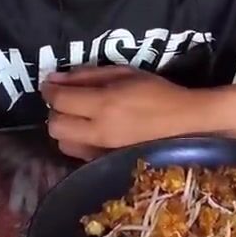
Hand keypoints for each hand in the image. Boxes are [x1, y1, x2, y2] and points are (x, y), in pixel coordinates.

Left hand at [41, 66, 207, 160]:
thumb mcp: (124, 73)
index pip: (60, 99)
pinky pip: (79, 154)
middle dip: (56, 111)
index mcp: (104, 103)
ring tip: (80, 117)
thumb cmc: (157, 92)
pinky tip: (92, 132)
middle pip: (55, 125)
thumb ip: (87, 75)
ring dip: (65, 128)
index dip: (49, 89)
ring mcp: (103, 151)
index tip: (50, 84)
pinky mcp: (107, 163)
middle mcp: (99, 131)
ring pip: (63, 143)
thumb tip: (56, 78)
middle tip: (68, 101)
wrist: (186, 123)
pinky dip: (78, 141)